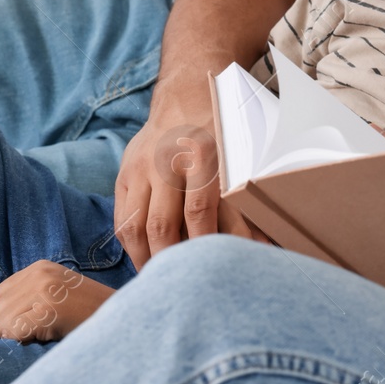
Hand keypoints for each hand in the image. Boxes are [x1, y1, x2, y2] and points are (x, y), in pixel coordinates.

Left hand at [0, 261, 115, 341]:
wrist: (118, 317)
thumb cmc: (86, 309)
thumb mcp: (56, 288)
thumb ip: (26, 292)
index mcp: (40, 267)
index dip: (7, 312)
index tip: (28, 317)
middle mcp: (38, 276)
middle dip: (9, 324)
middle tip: (37, 326)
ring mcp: (42, 293)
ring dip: (15, 333)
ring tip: (42, 329)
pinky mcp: (45, 313)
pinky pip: (11, 332)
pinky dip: (21, 339)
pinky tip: (42, 335)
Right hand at [113, 110, 252, 268]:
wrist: (188, 97)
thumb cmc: (226, 133)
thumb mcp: (241, 155)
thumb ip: (244, 200)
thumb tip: (263, 245)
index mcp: (202, 153)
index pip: (199, 211)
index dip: (206, 245)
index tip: (216, 269)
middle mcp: (167, 161)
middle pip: (162, 226)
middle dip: (172, 261)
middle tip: (184, 287)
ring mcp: (141, 168)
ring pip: (135, 226)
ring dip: (147, 260)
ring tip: (160, 282)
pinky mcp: (125, 174)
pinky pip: (121, 218)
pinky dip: (131, 245)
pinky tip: (144, 262)